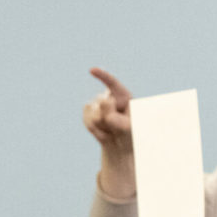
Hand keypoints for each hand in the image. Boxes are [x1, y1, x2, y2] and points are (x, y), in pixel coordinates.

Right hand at [83, 67, 135, 198]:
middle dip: (107, 121)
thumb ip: (113, 117)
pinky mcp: (88, 111)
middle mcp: (110, 96)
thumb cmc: (129, 135)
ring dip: (103, 129)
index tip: (92, 70)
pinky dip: (95, 131)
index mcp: (124, 96)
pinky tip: (103, 133)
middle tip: (117, 130)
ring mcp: (98, 103)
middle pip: (101, 104)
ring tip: (112, 132)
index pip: (113, 84)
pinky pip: (87, 120)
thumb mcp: (126, 129)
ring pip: (94, 116)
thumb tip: (99, 103)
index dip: (102, 76)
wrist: (121, 146)